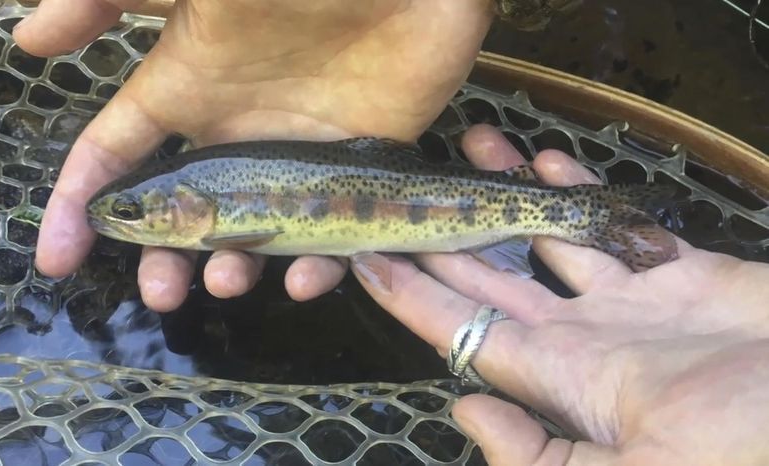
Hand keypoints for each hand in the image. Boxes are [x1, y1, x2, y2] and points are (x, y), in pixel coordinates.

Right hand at [14, 0, 493, 310]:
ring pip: (255, 235)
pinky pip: (334, 233)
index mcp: (190, 87)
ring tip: (230, 284)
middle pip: (185, 214)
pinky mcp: (358, 169)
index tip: (56, 259)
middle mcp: (237, 131)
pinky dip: (321, 263)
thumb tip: (28, 40)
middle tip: (162, 295)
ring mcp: (296, 155)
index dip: (80, 205)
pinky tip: (306, 275)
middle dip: (163, 259)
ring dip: (235, 270)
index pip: (117, 155)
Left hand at [352, 124, 768, 464]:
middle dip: (442, 231)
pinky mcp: (676, 270)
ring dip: (506, 194)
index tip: (363, 257)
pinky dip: (580, 189)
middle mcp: (581, 337)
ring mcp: (627, 302)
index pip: (458, 330)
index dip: (408, 294)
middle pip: (489, 276)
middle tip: (399, 186)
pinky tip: (544, 159)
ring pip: (546, 235)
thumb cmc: (751, 443)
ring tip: (468, 151)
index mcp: (560, 379)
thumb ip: (544, 460)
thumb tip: (466, 411)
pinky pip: (613, 221)